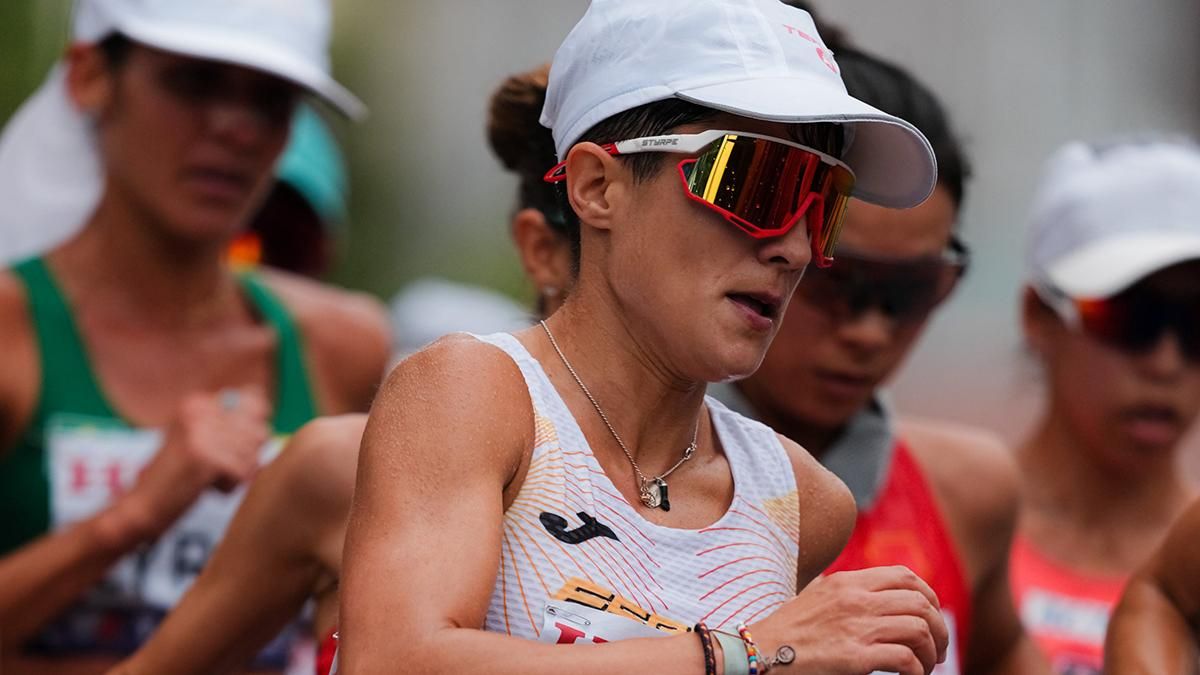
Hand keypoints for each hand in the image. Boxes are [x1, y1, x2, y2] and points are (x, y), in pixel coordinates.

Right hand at [117, 388, 271, 537]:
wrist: (141, 507)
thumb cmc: (175, 476)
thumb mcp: (196, 437)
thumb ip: (228, 421)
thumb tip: (266, 408)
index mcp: (197, 402)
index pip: (256, 403)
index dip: (253, 430)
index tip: (229, 447)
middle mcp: (197, 410)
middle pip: (259, 431)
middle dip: (246, 456)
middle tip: (215, 468)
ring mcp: (199, 432)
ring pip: (253, 454)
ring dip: (237, 473)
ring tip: (208, 478)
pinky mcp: (204, 457)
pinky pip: (243, 472)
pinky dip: (230, 486)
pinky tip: (206, 488)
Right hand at [751, 566, 948, 674]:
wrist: (759, 651)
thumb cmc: (788, 629)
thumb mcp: (818, 595)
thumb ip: (847, 593)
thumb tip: (879, 598)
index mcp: (847, 582)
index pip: (905, 576)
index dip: (929, 596)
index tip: (931, 617)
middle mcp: (856, 600)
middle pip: (920, 603)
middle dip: (938, 628)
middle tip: (937, 649)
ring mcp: (856, 627)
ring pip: (918, 630)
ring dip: (931, 652)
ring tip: (926, 666)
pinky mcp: (855, 657)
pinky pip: (905, 659)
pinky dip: (916, 670)